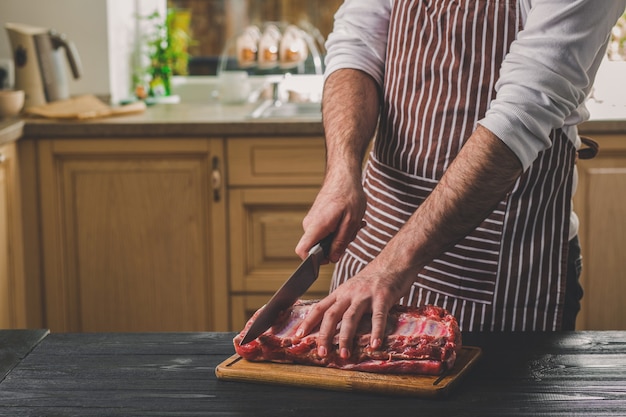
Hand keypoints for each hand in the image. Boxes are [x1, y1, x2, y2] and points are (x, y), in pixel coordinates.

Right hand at [295, 169, 365, 262]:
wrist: (343, 175)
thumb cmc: (349, 195)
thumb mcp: (351, 222)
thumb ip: (341, 242)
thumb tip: (333, 258)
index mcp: (316, 226)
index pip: (302, 251)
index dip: (314, 261)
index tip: (330, 259)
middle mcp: (310, 224)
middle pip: (317, 248)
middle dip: (335, 247)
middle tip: (351, 234)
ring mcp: (312, 220)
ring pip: (323, 239)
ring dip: (340, 236)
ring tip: (352, 224)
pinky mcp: (317, 217)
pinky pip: (325, 231)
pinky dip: (338, 229)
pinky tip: (348, 220)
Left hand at [295, 252, 414, 358]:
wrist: (395, 261)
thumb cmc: (374, 278)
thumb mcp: (353, 288)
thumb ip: (344, 303)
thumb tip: (334, 324)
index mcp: (340, 292)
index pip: (319, 308)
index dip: (308, 322)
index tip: (298, 336)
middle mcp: (349, 293)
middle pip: (331, 315)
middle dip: (324, 335)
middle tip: (321, 353)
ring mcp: (365, 295)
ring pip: (351, 317)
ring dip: (345, 338)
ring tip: (344, 355)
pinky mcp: (383, 297)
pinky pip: (378, 317)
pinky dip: (375, 332)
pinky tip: (374, 345)